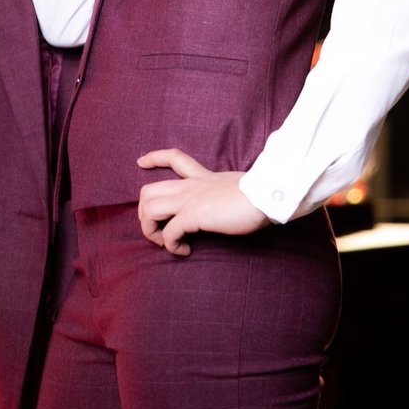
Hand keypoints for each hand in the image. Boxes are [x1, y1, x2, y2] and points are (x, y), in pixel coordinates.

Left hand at [137, 148, 269, 256]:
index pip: (174, 158)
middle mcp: (191, 186)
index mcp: (203, 178)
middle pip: (148, 190)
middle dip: (143, 213)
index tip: (141, 162)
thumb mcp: (236, 189)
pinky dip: (171, 245)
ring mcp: (190, 199)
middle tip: (158, 229)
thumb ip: (224, 195)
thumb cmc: (258, 196)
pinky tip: (184, 250)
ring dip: (150, 230)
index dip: (154, 158)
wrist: (266, 195)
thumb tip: (225, 207)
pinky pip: (169, 232)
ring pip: (149, 209)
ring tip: (166, 242)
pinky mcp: (194, 215)